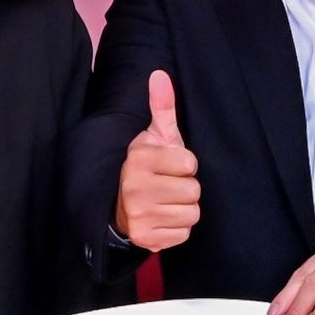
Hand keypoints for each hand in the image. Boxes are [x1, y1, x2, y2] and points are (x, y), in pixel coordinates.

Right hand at [115, 73, 203, 252]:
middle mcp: (135, 188)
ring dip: (184, 209)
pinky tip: (163, 217)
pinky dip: (177, 228)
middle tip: (168, 185)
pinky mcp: (146, 239)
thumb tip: (160, 75)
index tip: (170, 166)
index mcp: (139, 159)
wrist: (120, 204)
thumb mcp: (154, 136)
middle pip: (193, 191)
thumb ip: (162, 107)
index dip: (185, 165)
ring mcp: (139, 216)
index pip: (190, 164)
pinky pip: (184, 234)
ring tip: (166, 202)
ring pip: (191, 214)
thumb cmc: (148, 167)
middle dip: (186, 188)